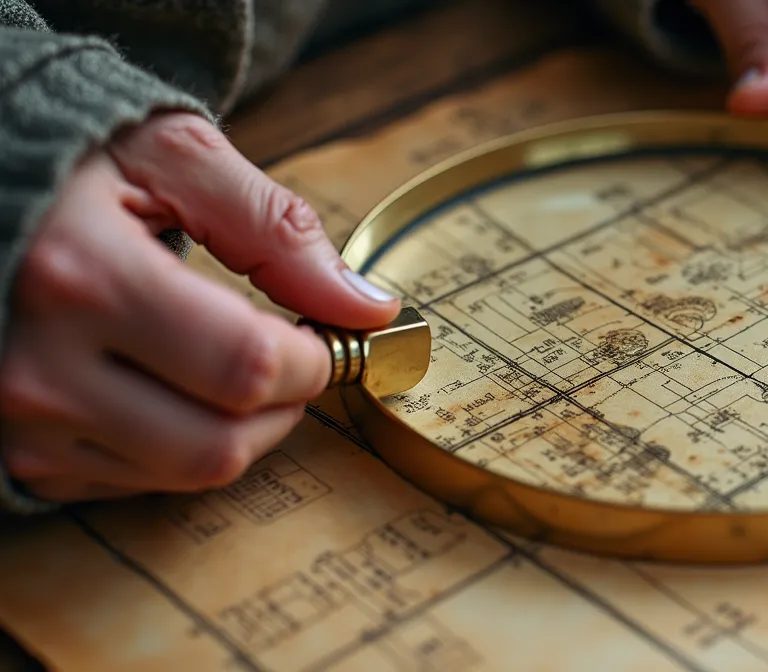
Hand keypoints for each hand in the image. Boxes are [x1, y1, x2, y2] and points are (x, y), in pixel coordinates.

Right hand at [0, 113, 399, 502]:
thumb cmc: (70, 162)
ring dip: (239, 430)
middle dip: (285, 407)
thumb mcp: (174, 157)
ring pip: (182, 474)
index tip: (324, 337)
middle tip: (294, 361)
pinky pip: (133, 484)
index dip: (313, 361)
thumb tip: (367, 308)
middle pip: (219, 443)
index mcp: (83, 278)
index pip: (245, 366)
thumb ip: (276, 230)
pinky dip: (179, 446)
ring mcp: (19, 421)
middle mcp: (39, 367)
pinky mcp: (14, 452)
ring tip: (236, 368)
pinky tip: (174, 388)